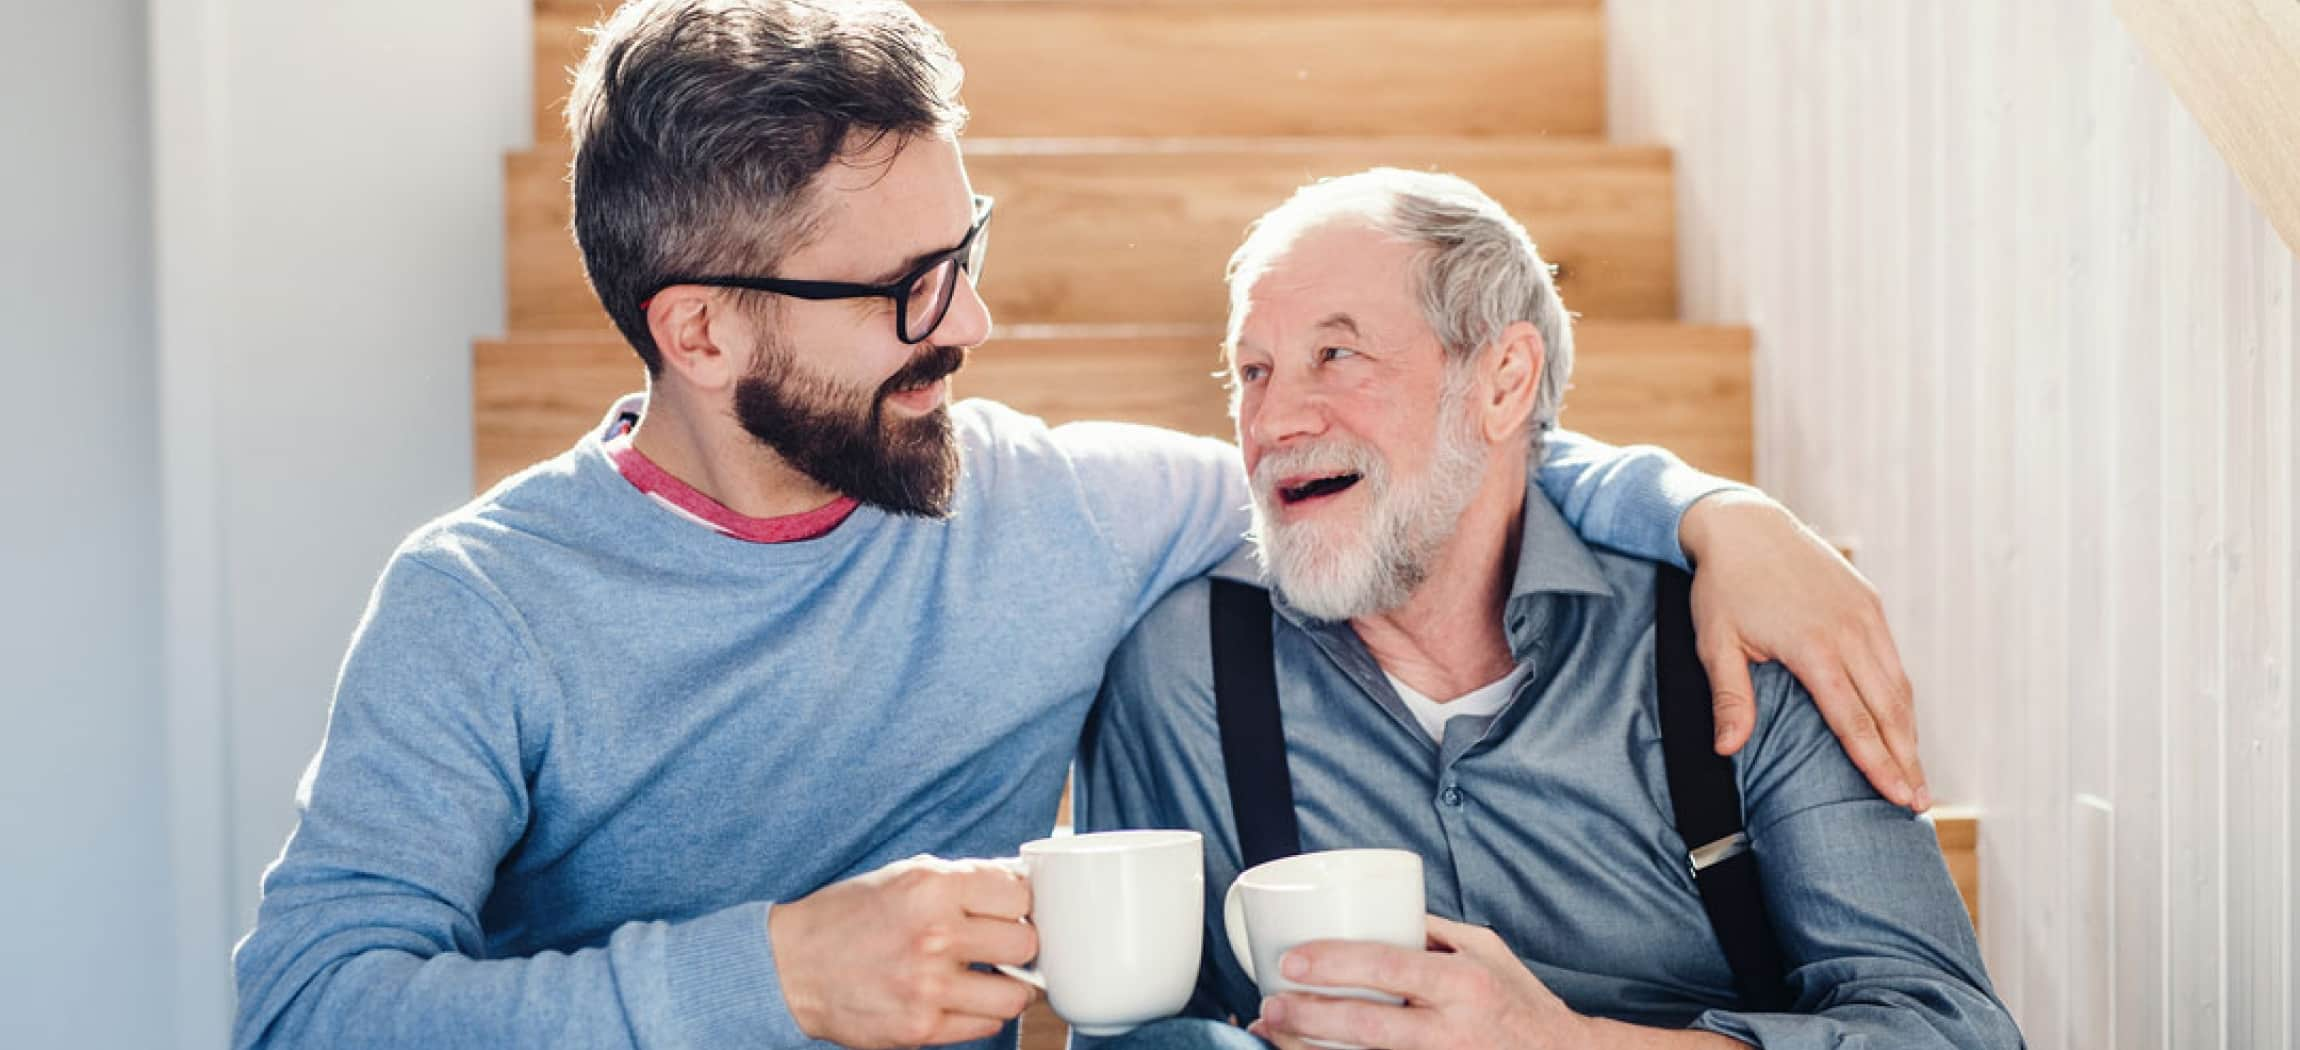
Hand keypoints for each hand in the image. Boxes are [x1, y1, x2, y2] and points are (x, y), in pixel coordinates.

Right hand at [767, 855, 1037, 1047]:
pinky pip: (986, 1026)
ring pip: (1016, 995)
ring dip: (1009, 986)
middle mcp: (934, 935)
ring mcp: (928, 987)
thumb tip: (1023, 885)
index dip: (1019, 903)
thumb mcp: (905, 875)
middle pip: (1025, 944)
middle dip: (1018, 944)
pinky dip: (980, 1013)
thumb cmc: (849, 916)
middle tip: (1000, 945)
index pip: (1020, 894)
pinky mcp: (920, 1029)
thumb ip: (964, 879)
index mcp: (932, 887)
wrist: (791, 966)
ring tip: (991, 977)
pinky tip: (960, 998)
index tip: (1008, 910)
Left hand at [1246, 916, 1593, 1049]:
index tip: (1293, 961)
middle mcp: (1455, 1028)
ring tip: (1273, 1034)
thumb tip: (1374, 908)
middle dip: (1311, 1017)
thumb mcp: (1486, 949)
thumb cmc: (1520, 1001)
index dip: (1336, 964)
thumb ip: (1431, 930)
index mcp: (1465, 982)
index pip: (1391, 967)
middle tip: (1270, 1005)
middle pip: (1370, 1026)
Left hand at [1677, 491, 1927, 809]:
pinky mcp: (1869, 603)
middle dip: (1906, 759)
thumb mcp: (1715, 642)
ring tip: (1917, 773)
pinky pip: (1893, 660)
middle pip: (1888, 710)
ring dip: (1910, 731)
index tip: (1897, 797)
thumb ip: (1730, 698)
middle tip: (1919, 804)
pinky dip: (1901, 696)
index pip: (1854, 720)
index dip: (1878, 763)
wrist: (1745, 525)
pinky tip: (1902, 724)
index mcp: (1813, 647)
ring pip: (1898, 685)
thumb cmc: (1724, 587)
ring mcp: (1864, 616)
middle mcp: (1849, 632)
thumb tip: (1728, 750)